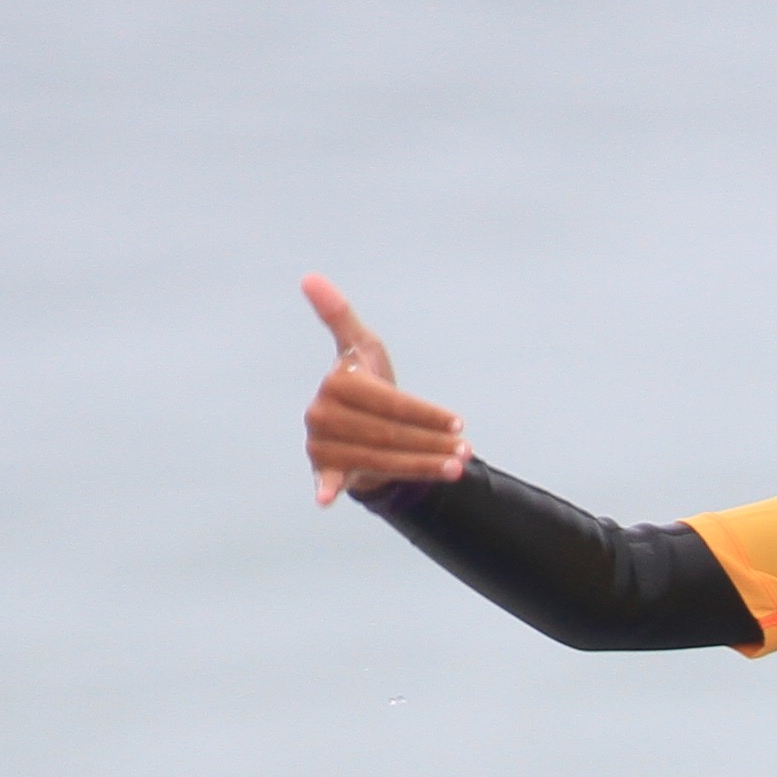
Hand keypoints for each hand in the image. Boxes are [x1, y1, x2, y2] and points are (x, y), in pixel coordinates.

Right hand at [298, 273, 467, 504]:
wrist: (355, 425)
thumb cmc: (365, 383)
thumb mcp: (361, 348)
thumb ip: (340, 316)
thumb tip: (309, 277)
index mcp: (338, 382)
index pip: (391, 402)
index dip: (426, 414)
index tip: (459, 423)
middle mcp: (323, 413)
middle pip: (388, 434)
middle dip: (431, 443)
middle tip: (467, 451)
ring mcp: (321, 442)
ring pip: (380, 459)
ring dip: (420, 466)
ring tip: (456, 468)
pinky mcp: (324, 468)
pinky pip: (325, 478)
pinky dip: (324, 487)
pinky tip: (327, 499)